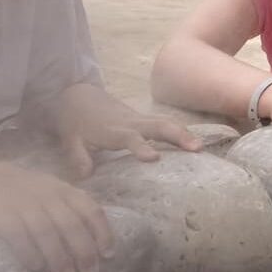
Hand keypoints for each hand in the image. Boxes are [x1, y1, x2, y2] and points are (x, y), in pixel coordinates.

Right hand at [0, 157, 113, 271]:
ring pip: (49, 233)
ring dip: (60, 258)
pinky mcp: (2, 216)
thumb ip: (65, 204)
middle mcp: (47, 196)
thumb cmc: (13, 187)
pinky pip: (19, 236)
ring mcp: (24, 205)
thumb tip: (88, 233)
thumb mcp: (45, 188)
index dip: (102, 232)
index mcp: (61, 189)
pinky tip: (36, 268)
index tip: (109, 253)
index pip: (90, 209)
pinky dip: (30, 253)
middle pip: (72, 225)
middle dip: (85, 251)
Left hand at [47, 83, 202, 179]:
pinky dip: (179, 131)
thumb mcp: (70, 140)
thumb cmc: (75, 120)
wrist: (78, 96)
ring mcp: (139, 119)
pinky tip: (192, 143)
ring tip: (200, 148)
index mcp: (113, 129)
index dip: (142, 146)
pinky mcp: (143, 119)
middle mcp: (131, 122)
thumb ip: (77, 157)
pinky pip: (164, 124)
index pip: (130, 138)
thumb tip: (85, 176)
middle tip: (196, 149)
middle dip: (178, 136)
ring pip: (165, 123)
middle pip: (158, 125)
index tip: (154, 158)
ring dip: (183, 133)